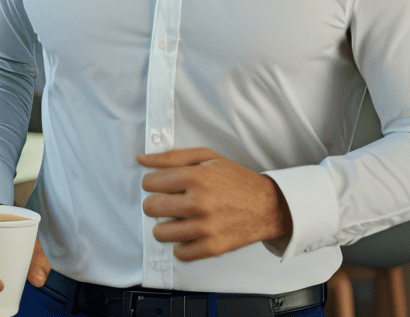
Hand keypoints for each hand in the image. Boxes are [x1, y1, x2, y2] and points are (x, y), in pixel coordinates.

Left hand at [138, 147, 292, 260]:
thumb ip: (172, 157)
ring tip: (179, 218)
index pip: (150, 182)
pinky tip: (192, 232)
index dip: (153, 183)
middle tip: (170, 201)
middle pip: (150, 207)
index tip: (162, 185)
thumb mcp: (207, 158)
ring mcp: (205, 227)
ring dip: (166, 225)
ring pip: (160, 232)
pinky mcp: (211, 247)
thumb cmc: (236, 181)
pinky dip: (182, 244)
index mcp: (197, 177)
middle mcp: (199, 203)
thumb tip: (141, 160)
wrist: (267, 205)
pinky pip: (179, 252)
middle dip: (156, 203)